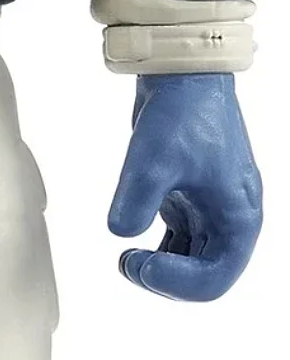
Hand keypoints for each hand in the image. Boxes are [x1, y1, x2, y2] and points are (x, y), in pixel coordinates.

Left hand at [108, 71, 261, 301]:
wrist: (182, 76)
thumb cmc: (181, 114)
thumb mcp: (153, 160)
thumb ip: (135, 202)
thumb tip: (121, 235)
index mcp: (239, 217)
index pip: (217, 278)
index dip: (177, 284)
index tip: (141, 263)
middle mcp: (231, 218)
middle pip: (206, 276)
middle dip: (167, 280)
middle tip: (128, 263)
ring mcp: (211, 209)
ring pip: (193, 262)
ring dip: (162, 269)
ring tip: (126, 258)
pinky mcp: (190, 199)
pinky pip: (181, 242)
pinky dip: (160, 251)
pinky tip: (132, 244)